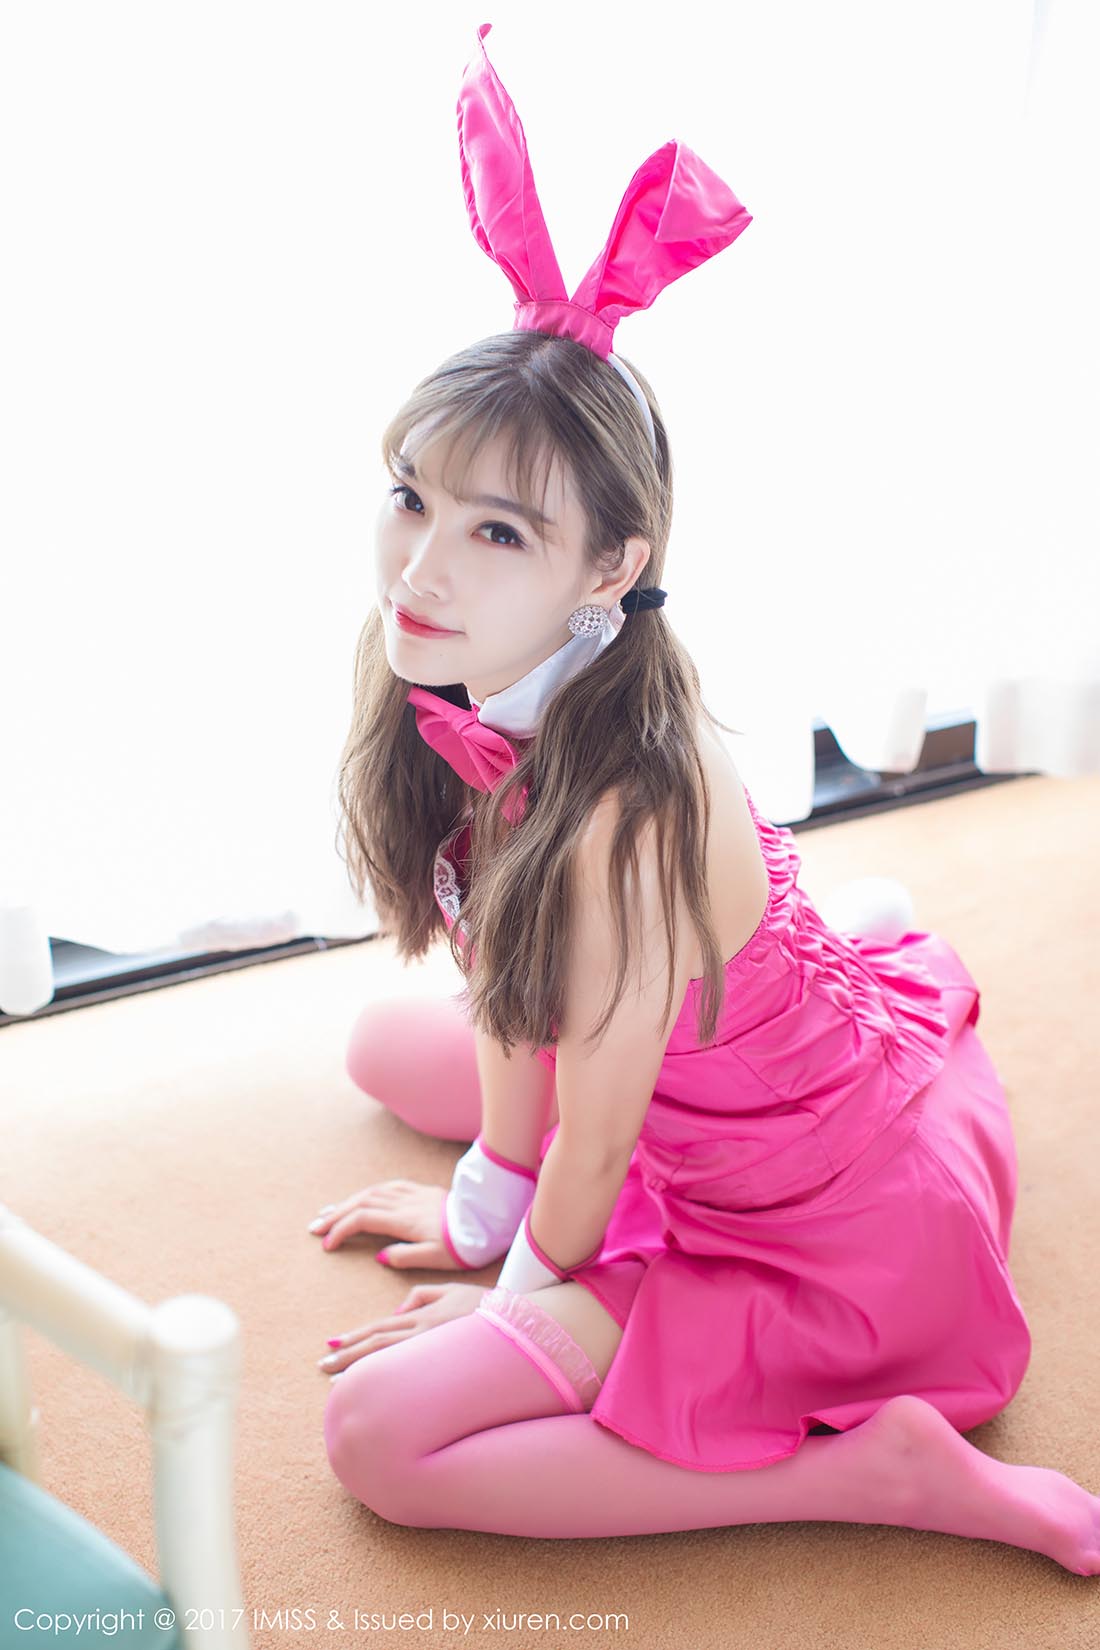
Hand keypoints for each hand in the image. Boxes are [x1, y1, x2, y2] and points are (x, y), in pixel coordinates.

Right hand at [308, 1179, 460, 1269]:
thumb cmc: (465, 1245)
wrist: (488, 1219)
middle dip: (335, 1214)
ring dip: (348, 1201)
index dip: (341, 1230)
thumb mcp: (436, 1258)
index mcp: (405, 1220)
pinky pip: (389, 1187)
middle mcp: (405, 1203)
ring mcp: (413, 1194)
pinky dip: (370, 1192)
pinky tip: (363, 1197)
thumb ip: (405, 1257)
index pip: (363, 1219)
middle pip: (362, 1202)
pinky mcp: (422, 1191)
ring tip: (330, 1212)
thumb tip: (380, 1256)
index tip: (327, 1245)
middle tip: (315, 1227)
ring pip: (373, 1192)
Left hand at [318, 1282, 488, 1373]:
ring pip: (388, 1360)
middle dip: (347, 1356)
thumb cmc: (486, 1309)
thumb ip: (422, 1295)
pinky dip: (385, 1380)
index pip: (381, 1327)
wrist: (519, 1324)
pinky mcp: (444, 1367)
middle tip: (322, 1366)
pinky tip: (370, 1390)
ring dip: (358, 1371)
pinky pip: (408, 1375)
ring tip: (334, 1382)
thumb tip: (398, 1309)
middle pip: (377, 1344)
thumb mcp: (452, 1290)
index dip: (355, 1336)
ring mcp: (433, 1352)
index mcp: (424, 1316)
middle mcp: (424, 1333)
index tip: (333, 1344)